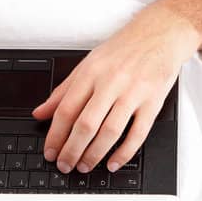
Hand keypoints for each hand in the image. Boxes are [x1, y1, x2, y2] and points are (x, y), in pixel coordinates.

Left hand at [32, 2, 198, 173]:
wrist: (161, 33)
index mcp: (91, 72)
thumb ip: (63, 90)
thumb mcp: (88, 63)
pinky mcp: (153, 101)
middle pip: (86, 125)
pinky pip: (138, 134)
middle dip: (72, 151)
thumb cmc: (124, 49)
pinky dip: (124, 153)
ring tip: (84, 166)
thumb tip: (40, 113)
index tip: (50, 152)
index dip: (55, 136)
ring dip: (94, 155)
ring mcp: (133, 92)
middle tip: (65, 165)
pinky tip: (113, 163)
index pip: (66, 110)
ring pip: (110, 132)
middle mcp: (111, 82)